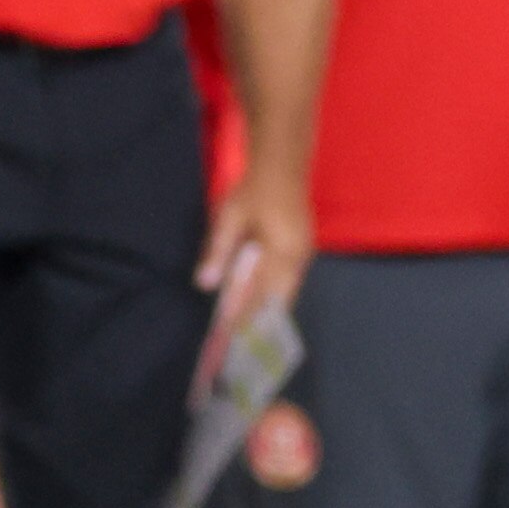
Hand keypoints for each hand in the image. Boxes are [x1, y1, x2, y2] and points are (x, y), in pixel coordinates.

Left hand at [196, 168, 312, 376]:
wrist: (282, 164)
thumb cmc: (254, 190)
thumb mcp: (229, 217)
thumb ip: (218, 251)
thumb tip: (205, 284)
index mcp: (282, 254)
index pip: (261, 295)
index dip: (243, 317)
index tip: (227, 338)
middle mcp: (298, 259)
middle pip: (279, 302)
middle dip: (258, 321)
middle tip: (236, 342)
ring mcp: (303, 255)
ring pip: (285, 293)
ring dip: (266, 310)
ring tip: (245, 329)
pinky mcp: (301, 250)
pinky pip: (288, 282)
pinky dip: (272, 295)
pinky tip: (257, 301)